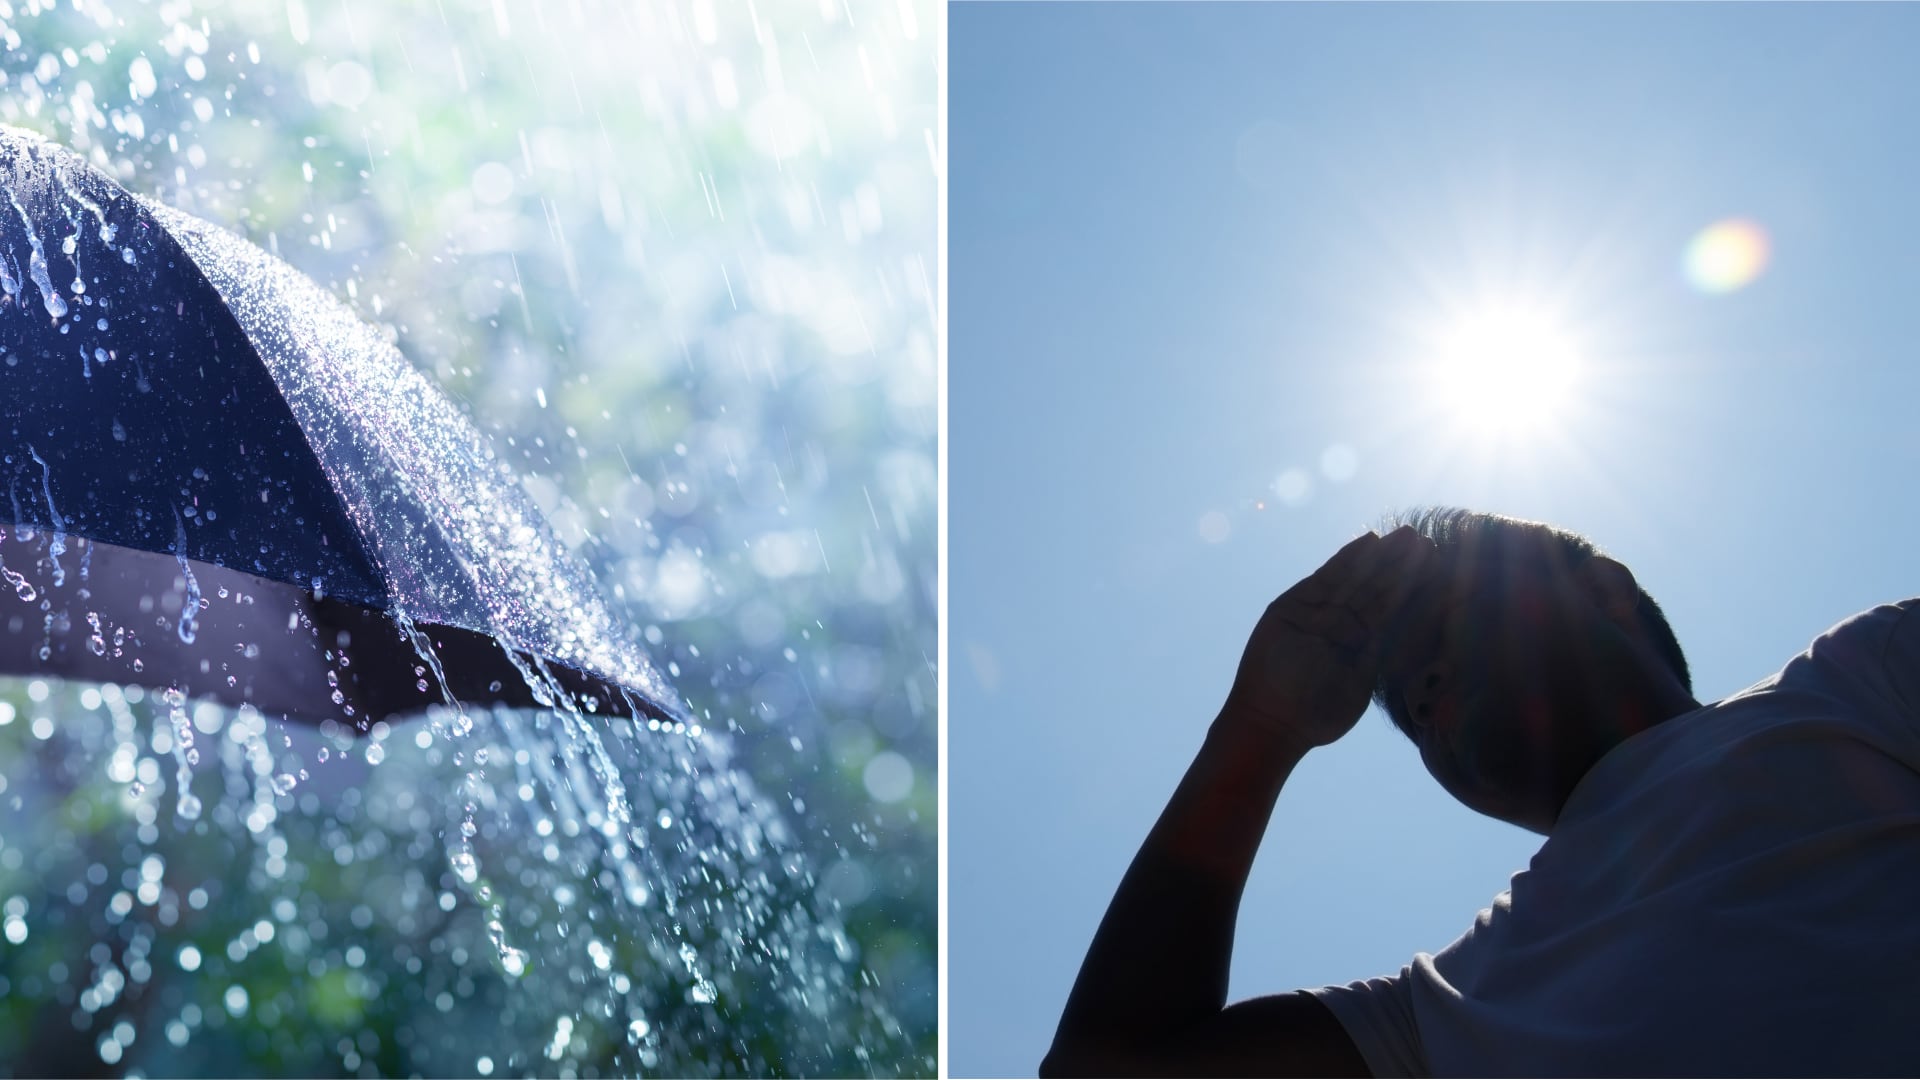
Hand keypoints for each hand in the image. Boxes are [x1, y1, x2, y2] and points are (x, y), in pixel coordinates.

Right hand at [1223, 525, 1433, 748]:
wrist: (1274, 722)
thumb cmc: (1318, 714)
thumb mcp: (1362, 681)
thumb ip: (1381, 653)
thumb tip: (1416, 632)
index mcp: (1359, 644)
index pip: (1390, 610)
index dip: (1411, 589)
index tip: (1438, 569)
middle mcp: (1338, 625)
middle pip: (1374, 589)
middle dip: (1398, 565)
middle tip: (1425, 540)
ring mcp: (1315, 613)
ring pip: (1354, 578)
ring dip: (1380, 556)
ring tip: (1406, 535)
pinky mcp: (1292, 605)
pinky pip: (1325, 578)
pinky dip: (1346, 559)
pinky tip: (1369, 541)